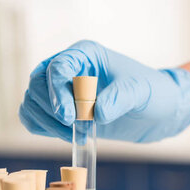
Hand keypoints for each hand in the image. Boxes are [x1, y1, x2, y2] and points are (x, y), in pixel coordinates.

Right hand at [19, 40, 189, 142]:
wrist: (157, 112)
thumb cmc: (152, 93)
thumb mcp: (140, 93)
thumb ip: (120, 98)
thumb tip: (96, 113)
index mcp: (85, 54)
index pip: (57, 67)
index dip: (58, 92)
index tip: (70, 117)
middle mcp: (68, 68)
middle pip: (38, 84)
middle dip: (51, 109)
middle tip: (76, 126)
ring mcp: (61, 89)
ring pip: (32, 100)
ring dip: (46, 121)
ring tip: (75, 133)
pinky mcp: (60, 109)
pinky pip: (34, 116)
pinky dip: (42, 127)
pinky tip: (67, 135)